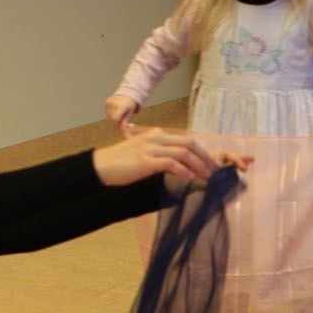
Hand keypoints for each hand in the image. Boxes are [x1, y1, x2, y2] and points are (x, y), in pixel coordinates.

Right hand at [92, 124, 227, 185]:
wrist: (101, 165)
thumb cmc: (122, 163)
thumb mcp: (145, 154)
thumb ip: (162, 156)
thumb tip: (182, 166)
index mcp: (157, 134)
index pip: (186, 139)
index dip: (201, 151)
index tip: (208, 163)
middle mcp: (156, 138)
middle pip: (189, 143)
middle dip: (204, 157)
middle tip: (211, 170)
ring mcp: (151, 148)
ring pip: (183, 153)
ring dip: (198, 165)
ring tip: (205, 176)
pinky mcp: (146, 161)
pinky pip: (172, 164)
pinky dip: (184, 171)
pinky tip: (190, 178)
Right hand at [104, 93, 139, 128]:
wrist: (127, 94)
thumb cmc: (130, 105)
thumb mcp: (129, 113)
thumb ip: (124, 121)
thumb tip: (120, 129)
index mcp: (121, 107)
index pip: (114, 119)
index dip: (116, 123)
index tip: (120, 125)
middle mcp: (113, 104)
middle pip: (111, 118)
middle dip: (116, 121)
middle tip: (121, 118)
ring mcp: (109, 102)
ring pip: (108, 115)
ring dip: (113, 117)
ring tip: (120, 112)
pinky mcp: (106, 102)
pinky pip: (107, 111)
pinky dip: (111, 113)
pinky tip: (116, 109)